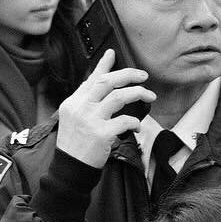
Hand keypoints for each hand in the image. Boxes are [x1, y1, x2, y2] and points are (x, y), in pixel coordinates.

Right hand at [56, 51, 153, 168]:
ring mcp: (91, 120)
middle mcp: (81, 108)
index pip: (91, 78)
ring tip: (149, 95)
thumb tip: (100, 83)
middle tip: (143, 75)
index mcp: (74, 102)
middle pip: (107, 82)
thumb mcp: (72, 118)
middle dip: (128, 74)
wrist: (70, 168)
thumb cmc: (75, 144)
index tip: (113, 53)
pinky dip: (134, 121)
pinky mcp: (102, 134)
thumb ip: (85, 101)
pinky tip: (137, 125)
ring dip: (138, 93)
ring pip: (118, 97)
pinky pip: (124, 121)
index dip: (104, 64)